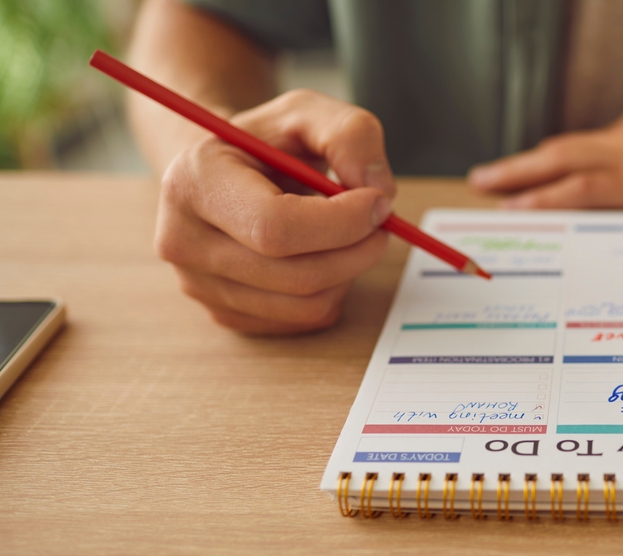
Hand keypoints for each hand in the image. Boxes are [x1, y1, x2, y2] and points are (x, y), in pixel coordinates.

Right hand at [155, 89, 394, 334]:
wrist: (224, 172)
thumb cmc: (265, 142)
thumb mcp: (308, 112)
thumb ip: (351, 135)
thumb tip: (378, 191)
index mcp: (194, 183)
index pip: (274, 227)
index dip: (342, 222)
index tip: (378, 202)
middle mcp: (183, 241)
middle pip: (296, 275)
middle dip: (358, 249)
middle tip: (382, 222)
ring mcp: (199, 286)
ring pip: (307, 304)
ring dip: (350, 271)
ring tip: (349, 234)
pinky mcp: (225, 314)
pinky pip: (304, 319)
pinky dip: (332, 290)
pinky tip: (323, 254)